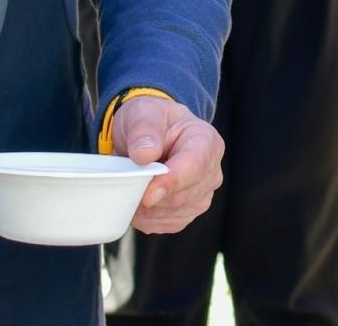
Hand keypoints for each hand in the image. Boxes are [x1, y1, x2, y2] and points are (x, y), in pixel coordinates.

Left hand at [112, 96, 224, 234]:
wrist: (148, 135)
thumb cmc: (149, 120)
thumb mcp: (143, 113)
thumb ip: (145, 130)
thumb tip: (145, 154)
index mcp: (207, 141)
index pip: (195, 167)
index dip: (171, 183)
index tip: (147, 194)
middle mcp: (211, 170)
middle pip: (183, 196)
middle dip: (151, 197)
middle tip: (126, 183)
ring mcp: (203, 193)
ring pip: (175, 214)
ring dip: (148, 209)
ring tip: (131, 188)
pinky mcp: (189, 210)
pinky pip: (169, 224)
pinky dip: (149, 219)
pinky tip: (139, 201)